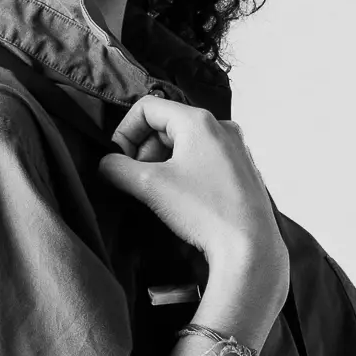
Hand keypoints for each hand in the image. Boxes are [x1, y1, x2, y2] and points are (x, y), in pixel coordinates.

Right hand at [98, 94, 287, 285]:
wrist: (249, 248)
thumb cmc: (206, 211)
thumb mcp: (149, 186)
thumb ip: (117, 168)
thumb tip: (106, 165)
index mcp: (200, 121)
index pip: (147, 108)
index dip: (124, 132)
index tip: (118, 160)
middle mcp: (222, 128)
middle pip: (166, 125)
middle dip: (143, 150)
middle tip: (136, 180)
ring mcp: (236, 150)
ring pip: (185, 144)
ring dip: (162, 164)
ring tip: (157, 193)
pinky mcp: (242, 172)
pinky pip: (203, 160)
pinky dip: (183, 173)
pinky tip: (181, 200)